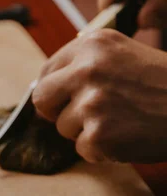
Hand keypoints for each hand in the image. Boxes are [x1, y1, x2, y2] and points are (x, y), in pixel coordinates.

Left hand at [32, 29, 166, 162]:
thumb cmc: (164, 83)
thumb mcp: (125, 54)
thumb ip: (86, 64)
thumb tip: (42, 85)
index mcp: (92, 45)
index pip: (46, 71)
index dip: (53, 89)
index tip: (62, 97)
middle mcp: (87, 70)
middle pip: (42, 99)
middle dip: (56, 110)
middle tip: (81, 115)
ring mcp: (91, 104)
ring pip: (63, 127)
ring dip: (85, 131)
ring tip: (120, 121)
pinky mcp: (98, 135)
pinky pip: (82, 149)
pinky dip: (102, 150)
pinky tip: (127, 137)